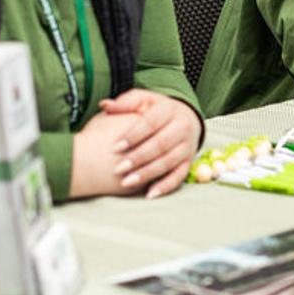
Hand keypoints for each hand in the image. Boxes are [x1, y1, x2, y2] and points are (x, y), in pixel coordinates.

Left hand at [71, 90, 200, 198]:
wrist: (186, 118)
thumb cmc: (156, 110)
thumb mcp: (143, 101)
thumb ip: (125, 103)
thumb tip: (104, 105)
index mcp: (169, 109)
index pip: (151, 123)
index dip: (133, 135)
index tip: (115, 147)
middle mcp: (182, 127)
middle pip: (160, 144)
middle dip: (138, 158)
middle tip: (118, 169)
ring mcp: (188, 146)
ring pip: (168, 162)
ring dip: (147, 174)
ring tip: (126, 182)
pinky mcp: (189, 162)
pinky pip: (179, 176)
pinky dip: (165, 186)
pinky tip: (149, 194)